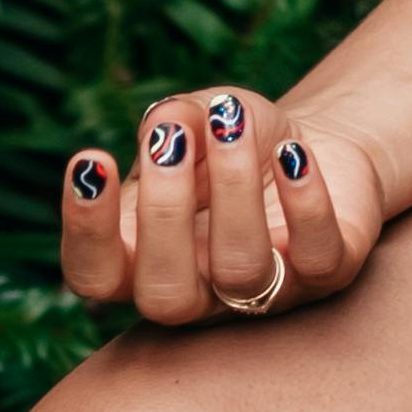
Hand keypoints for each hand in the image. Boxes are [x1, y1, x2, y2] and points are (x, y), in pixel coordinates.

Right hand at [59, 89, 385, 329]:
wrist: (318, 147)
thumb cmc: (236, 139)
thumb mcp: (197, 117)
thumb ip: (173, 118)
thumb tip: (167, 122)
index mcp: (143, 261)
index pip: (95, 275)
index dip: (85, 231)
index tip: (91, 160)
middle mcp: (200, 292)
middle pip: (163, 295)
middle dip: (161, 213)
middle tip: (166, 139)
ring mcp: (264, 294)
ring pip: (240, 271)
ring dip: (232, 188)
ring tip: (232, 121)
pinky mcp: (327, 276)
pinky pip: (315, 257)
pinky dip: (304, 201)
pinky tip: (293, 152)